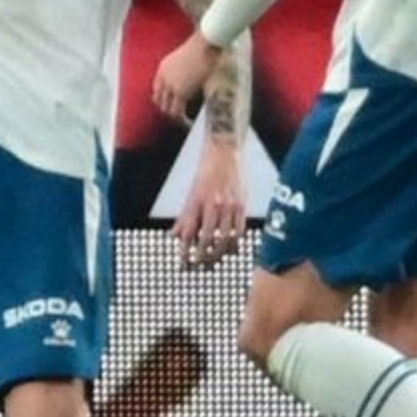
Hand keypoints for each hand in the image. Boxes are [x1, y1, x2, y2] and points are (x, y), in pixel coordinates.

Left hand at [153, 31, 223, 124]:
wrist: (205, 44)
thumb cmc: (203, 46)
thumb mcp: (189, 57)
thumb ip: (187, 67)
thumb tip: (197, 70)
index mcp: (163, 67)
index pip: (156, 88)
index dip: (161, 98)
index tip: (169, 105)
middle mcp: (164, 77)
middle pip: (159, 99)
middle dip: (167, 108)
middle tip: (178, 115)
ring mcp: (171, 85)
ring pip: (167, 108)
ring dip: (174, 115)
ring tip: (184, 121)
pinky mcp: (181, 92)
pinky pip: (177, 111)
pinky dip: (182, 118)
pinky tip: (188, 122)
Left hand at [173, 139, 244, 268]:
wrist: (225, 150)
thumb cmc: (206, 171)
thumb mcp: (191, 192)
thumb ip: (184, 216)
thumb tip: (174, 236)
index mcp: (195, 201)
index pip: (188, 232)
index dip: (185, 251)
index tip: (183, 264)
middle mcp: (211, 204)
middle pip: (206, 239)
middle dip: (202, 257)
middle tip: (198, 266)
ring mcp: (229, 205)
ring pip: (224, 239)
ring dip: (218, 254)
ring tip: (212, 261)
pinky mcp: (242, 205)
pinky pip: (239, 231)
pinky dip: (235, 243)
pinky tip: (230, 249)